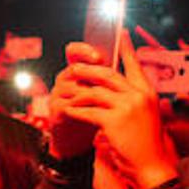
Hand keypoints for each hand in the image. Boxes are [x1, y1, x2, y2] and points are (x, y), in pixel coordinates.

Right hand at [47, 43, 108, 158]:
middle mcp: (64, 79)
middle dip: (90, 70)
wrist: (80, 139)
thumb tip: (133, 57)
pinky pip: (66, 105)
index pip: (74, 52)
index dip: (84, 50)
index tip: (99, 55)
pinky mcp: (55, 110)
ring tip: (105, 97)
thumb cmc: (95, 113)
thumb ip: (112, 78)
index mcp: (77, 71)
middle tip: (103, 75)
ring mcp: (58, 94)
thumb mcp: (105, 93)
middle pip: (73, 68)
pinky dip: (81, 108)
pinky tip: (94, 111)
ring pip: (72, 87)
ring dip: (89, 92)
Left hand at [52, 33, 176, 188]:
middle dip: (88, 70)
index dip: (126, 48)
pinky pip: (88, 111)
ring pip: (94, 91)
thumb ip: (134, 100)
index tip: (121, 32)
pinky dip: (76, 111)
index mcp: (148, 93)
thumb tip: (114, 88)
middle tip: (74, 67)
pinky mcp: (114, 120)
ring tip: (67, 94)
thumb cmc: (148, 145)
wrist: (153, 167)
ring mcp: (127, 107)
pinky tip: (68, 111)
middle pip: (108, 74)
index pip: (135, 65)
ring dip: (78, 93)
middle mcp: (139, 96)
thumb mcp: (147, 116)